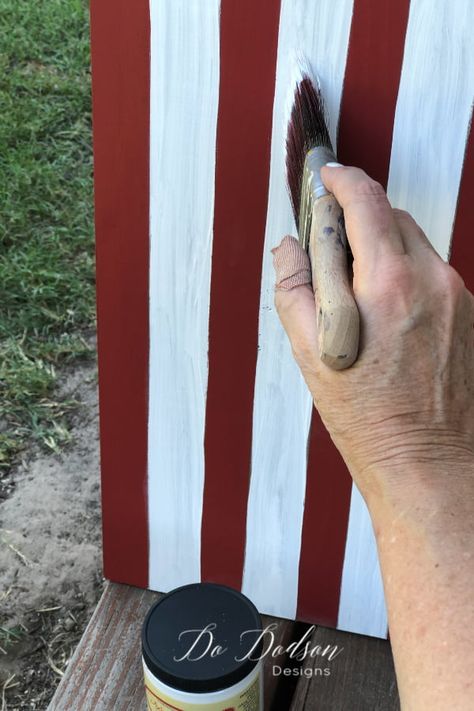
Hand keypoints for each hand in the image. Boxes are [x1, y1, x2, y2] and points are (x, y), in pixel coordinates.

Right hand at [273, 165, 473, 503]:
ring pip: (414, 245)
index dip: (340, 180)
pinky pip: (432, 274)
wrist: (430, 463)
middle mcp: (431, 280)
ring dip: (383, 251)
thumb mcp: (310, 354)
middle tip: (331, 250)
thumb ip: (294, 287)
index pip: (365, 201)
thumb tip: (289, 245)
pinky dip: (406, 276)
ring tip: (359, 297)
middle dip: (359, 220)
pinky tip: (389, 318)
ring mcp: (457, 297)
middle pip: (392, 217)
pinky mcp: (470, 314)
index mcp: (387, 283)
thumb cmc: (367, 418)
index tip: (325, 176)